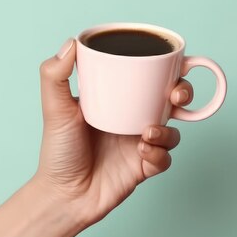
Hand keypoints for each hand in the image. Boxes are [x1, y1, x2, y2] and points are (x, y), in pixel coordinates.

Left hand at [33, 38, 193, 225]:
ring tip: (146, 133)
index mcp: (115, 99)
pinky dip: (159, 154)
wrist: (63, 195)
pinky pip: (165, 158)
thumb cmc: (58, 151)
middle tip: (176, 96)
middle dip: (183, 93)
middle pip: (170, 100)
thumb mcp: (54, 109)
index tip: (175, 63)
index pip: (146, 78)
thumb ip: (55, 74)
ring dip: (168, 129)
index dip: (166, 69)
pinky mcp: (144, 167)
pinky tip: (142, 153)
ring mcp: (139, 143)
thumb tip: (71, 42)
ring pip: (172, 129)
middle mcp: (131, 119)